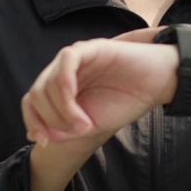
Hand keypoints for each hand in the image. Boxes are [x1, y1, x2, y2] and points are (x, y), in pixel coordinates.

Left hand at [21, 27, 175, 148]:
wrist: (158, 84)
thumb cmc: (126, 101)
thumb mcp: (91, 124)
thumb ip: (65, 129)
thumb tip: (40, 135)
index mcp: (62, 89)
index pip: (32, 102)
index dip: (32, 121)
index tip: (42, 141)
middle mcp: (64, 72)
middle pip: (36, 94)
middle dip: (49, 119)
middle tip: (76, 131)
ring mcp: (77, 59)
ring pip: (47, 82)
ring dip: (61, 109)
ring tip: (85, 124)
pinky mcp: (92, 49)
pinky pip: (67, 61)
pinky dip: (65, 84)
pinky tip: (75, 100)